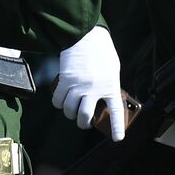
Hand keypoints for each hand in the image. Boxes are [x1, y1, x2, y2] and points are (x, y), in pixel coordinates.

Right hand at [52, 26, 125, 140]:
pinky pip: (58, 100)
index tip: (117, 138)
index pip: (115, 111)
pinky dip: (58, 103)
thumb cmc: (101, 51)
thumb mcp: (112, 69)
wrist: (86, 36)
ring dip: (69, 113)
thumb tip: (103, 98)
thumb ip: (109, 84)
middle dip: (83, 123)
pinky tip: (60, 101)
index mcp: (111, 86)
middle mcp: (95, 89)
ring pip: (69, 110)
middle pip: (85, 116)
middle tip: (83, 122)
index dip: (116, 127)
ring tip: (71, 110)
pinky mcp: (65, 80)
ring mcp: (79, 86)